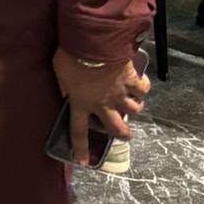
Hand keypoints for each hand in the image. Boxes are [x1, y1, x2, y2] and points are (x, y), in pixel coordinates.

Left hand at [53, 49, 150, 165]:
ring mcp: (119, 93)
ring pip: (134, 111)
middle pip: (115, 127)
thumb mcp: (59, 71)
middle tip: (127, 136)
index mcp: (81, 102)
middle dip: (123, 135)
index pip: (78, 131)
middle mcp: (102, 103)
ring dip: (135, 109)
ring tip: (135, 105)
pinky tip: (142, 84)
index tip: (84, 162)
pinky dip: (143, 88)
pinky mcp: (132, 80)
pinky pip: (143, 89)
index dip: (81, 148)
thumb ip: (63, 85)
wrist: (93, 41)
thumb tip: (65, 93)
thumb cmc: (71, 55)